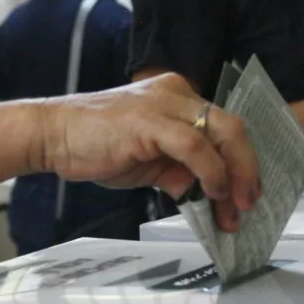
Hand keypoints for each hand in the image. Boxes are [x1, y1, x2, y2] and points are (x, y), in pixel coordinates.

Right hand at [36, 73, 259, 231]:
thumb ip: (177, 171)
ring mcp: (164, 104)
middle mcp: (177, 94)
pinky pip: (194, 145)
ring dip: (235, 176)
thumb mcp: (147, 162)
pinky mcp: (150, 120)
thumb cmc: (95, 147)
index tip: (245, 196)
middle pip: (232, 127)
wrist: (53, 136)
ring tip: (233, 209)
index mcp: (178, 98)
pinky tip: (211, 193)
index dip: (241, 163)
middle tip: (249, 204)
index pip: (223, 128)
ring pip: (222, 132)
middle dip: (248, 170)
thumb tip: (204, 194)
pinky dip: (210, 171)